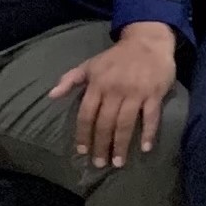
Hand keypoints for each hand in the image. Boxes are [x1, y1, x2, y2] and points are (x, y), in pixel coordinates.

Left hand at [45, 22, 175, 166]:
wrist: (147, 41)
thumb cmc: (117, 57)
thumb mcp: (90, 64)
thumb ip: (70, 80)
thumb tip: (51, 96)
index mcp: (98, 84)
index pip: (87, 114)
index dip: (84, 134)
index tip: (82, 151)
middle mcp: (115, 90)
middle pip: (105, 123)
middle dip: (101, 145)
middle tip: (100, 163)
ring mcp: (136, 93)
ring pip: (126, 123)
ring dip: (121, 145)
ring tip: (118, 162)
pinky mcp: (154, 94)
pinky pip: (151, 117)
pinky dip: (149, 133)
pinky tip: (145, 148)